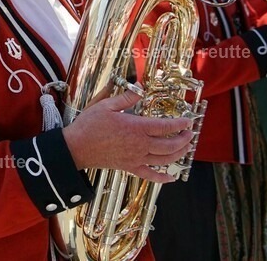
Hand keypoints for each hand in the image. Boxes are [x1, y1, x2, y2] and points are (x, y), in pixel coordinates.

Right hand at [63, 89, 194, 183]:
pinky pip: (150, 176)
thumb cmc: (89, 125)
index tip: (188, 121)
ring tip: (186, 149)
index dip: (180, 124)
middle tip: (190, 134)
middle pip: (170, 145)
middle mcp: (140, 145)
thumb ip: (126, 97)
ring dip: (179, 155)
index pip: (165, 127)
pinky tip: (171, 177)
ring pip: (164, 160)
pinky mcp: (130, 167)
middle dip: (184, 140)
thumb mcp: (106, 105)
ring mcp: (136, 158)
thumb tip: (141, 88)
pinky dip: (163, 178)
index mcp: (136, 128)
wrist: (76, 148)